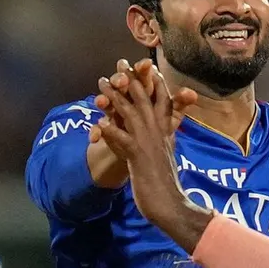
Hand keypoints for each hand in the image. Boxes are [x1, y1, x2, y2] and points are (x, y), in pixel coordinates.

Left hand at [95, 69, 212, 251]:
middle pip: (145, 99)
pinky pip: (121, 138)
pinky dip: (109, 129)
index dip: (153, 82)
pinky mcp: (138, 156)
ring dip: (114, 97)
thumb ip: (164, 141)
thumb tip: (165, 133)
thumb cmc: (168, 184)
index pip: (162, 101)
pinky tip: (98, 122)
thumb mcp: (167, 157)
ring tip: (101, 83)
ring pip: (130, 113)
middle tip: (121, 63)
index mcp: (166, 132)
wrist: (171, 204)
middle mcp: (158, 133)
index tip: (146, 67)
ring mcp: (148, 143)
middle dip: (132, 79)